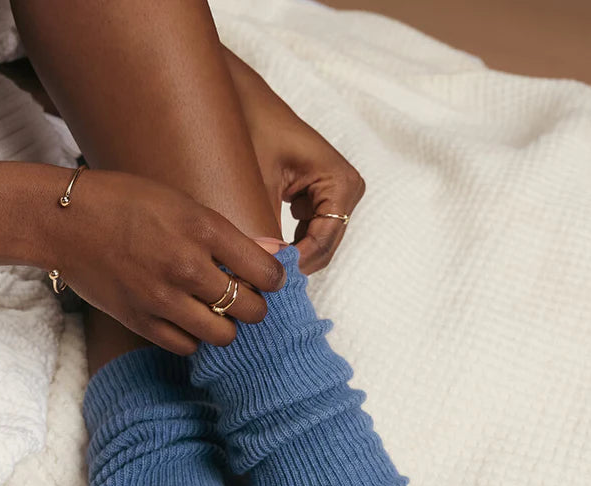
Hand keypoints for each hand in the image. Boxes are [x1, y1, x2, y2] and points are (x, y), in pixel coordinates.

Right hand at [46, 168, 285, 354]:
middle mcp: (186, 266)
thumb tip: (274, 254)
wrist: (64, 220)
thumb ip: (229, 235)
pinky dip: (194, 337)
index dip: (276, 279)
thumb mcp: (182, 202)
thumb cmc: (125, 202)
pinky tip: (188, 320)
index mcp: (203, 228)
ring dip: (227, 326)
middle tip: (245, 297)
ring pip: (224, 335)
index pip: (266, 272)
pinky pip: (187, 346)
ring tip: (217, 311)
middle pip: (251, 309)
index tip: (270, 279)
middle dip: (256, 306)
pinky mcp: (140, 321)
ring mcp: (162, 298)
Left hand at [225, 48, 364, 273]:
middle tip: (258, 281)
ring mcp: (337, 195)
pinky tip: (265, 251)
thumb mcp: (257, 184)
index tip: (263, 278)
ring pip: (316, 245)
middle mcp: (347, 190)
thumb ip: (266, 230)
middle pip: (323, 248)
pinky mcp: (322, 198)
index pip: (322, 242)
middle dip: (293, 264)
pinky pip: (310, 234)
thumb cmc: (252, 129)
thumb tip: (263, 272)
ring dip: (290, 257)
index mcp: (340, 182)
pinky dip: (288, 245)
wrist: (243, 100)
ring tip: (258, 269)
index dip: (294, 264)